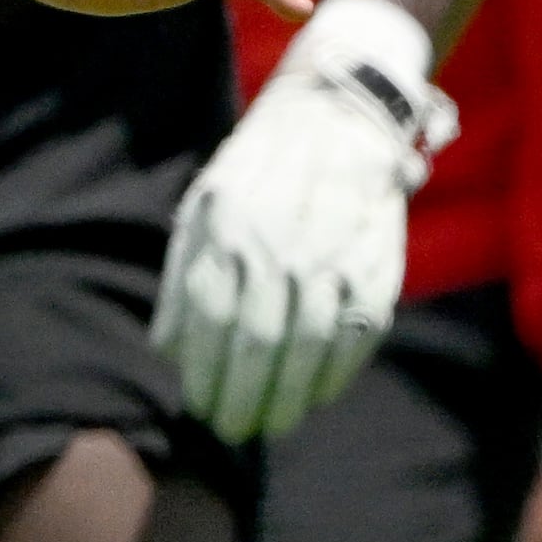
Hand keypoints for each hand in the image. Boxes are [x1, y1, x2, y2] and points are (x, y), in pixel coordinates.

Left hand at [154, 0, 449, 441]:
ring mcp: (329, 256)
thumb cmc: (256, 168)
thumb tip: (167, 349)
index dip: (207, 375)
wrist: (337, 112)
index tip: (201, 409)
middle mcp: (276, 246)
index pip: (211, 323)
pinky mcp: (375, 264)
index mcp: (225, 229)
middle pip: (257, 345)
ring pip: (307, 348)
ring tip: (271, 422)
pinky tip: (317, 394)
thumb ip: (186, 277)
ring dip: (288, 396)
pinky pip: (355, 334)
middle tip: (233, 429)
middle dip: (243, 397)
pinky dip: (336, 372)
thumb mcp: (204, 206)